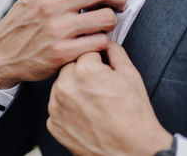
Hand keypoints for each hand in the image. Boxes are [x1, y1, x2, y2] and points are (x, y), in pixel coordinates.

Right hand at [0, 0, 133, 88]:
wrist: (1, 54)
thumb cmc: (23, 25)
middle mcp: (51, 4)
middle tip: (122, 4)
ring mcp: (56, 29)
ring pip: (106, 18)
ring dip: (111, 22)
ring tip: (104, 26)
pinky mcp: (61, 52)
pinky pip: (99, 43)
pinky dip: (103, 42)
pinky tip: (95, 41)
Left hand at [47, 42, 172, 155]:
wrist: (132, 151)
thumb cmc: (133, 115)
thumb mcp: (130, 75)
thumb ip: (115, 51)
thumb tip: (106, 41)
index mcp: (84, 71)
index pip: (85, 53)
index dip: (98, 62)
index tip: (104, 71)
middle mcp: (65, 87)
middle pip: (70, 68)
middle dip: (83, 73)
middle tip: (99, 88)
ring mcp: (56, 107)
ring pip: (61, 86)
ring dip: (73, 89)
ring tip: (93, 103)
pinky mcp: (53, 124)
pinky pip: (57, 106)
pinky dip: (67, 108)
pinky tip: (85, 114)